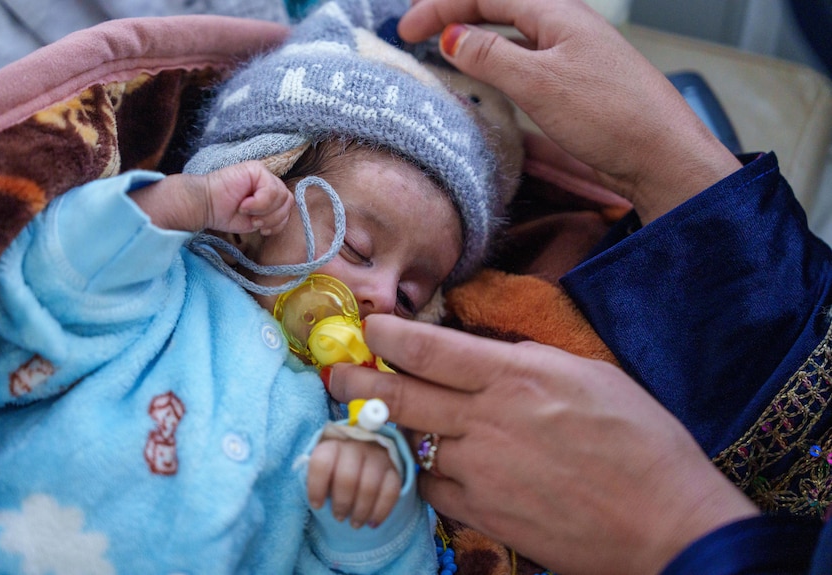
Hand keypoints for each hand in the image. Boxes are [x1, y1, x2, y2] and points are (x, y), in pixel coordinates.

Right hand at [130, 160, 291, 232]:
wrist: (204, 206)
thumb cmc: (224, 213)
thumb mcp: (255, 220)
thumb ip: (273, 216)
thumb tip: (286, 215)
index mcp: (269, 192)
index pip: (288, 206)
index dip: (279, 221)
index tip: (263, 230)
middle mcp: (268, 181)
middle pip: (288, 201)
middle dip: (273, 218)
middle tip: (255, 222)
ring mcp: (262, 173)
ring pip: (282, 196)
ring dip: (265, 211)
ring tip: (247, 213)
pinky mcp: (256, 169)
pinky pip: (270, 190)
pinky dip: (259, 203)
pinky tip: (244, 205)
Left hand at [307, 438, 401, 529]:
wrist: (365, 459)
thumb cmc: (337, 471)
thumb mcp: (322, 472)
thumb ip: (315, 482)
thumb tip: (315, 502)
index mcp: (332, 445)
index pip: (321, 463)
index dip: (316, 487)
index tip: (317, 505)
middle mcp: (356, 446)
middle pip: (347, 477)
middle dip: (341, 503)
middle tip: (339, 517)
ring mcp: (377, 456)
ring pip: (369, 485)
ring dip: (361, 510)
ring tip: (354, 523)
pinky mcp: (394, 469)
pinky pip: (391, 491)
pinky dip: (381, 511)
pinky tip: (372, 522)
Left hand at [326, 315, 758, 574]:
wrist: (664, 519)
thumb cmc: (639, 438)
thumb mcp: (585, 373)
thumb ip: (524, 360)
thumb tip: (482, 351)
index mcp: (515, 375)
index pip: (429, 348)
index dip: (389, 335)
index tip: (372, 328)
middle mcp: (487, 419)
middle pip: (401, 395)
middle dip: (359, 379)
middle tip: (337, 371)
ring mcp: (480, 469)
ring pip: (411, 443)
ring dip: (394, 428)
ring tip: (384, 417)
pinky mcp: (482, 511)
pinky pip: (432, 487)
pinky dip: (427, 472)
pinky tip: (437, 464)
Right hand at [399, 0, 742, 222]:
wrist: (661, 155)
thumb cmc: (610, 116)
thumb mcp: (540, 83)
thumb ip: (491, 56)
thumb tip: (451, 36)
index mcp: (557, 11)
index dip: (441, 6)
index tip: (406, 29)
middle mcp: (564, 25)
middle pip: (498, 5)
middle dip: (454, 13)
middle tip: (415, 31)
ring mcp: (571, 53)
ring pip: (511, 32)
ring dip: (474, 36)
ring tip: (441, 48)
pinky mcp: (576, 82)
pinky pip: (525, 58)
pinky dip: (496, 61)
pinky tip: (486, 77)